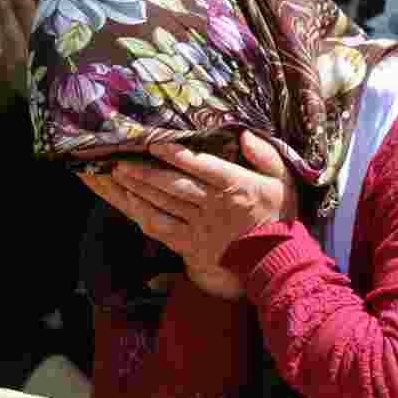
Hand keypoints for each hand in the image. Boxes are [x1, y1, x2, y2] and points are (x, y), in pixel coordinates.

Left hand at [79, 132, 298, 298]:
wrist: (274, 262)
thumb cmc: (277, 217)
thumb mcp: (282, 181)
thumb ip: (265, 155)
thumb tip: (244, 135)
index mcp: (236, 187)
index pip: (203, 168)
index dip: (178, 156)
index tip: (156, 145)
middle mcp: (214, 206)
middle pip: (174, 186)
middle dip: (144, 172)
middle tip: (119, 159)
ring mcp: (199, 227)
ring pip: (163, 205)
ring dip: (137, 190)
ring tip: (115, 175)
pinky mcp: (189, 244)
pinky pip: (162, 228)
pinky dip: (142, 214)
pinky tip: (128, 202)